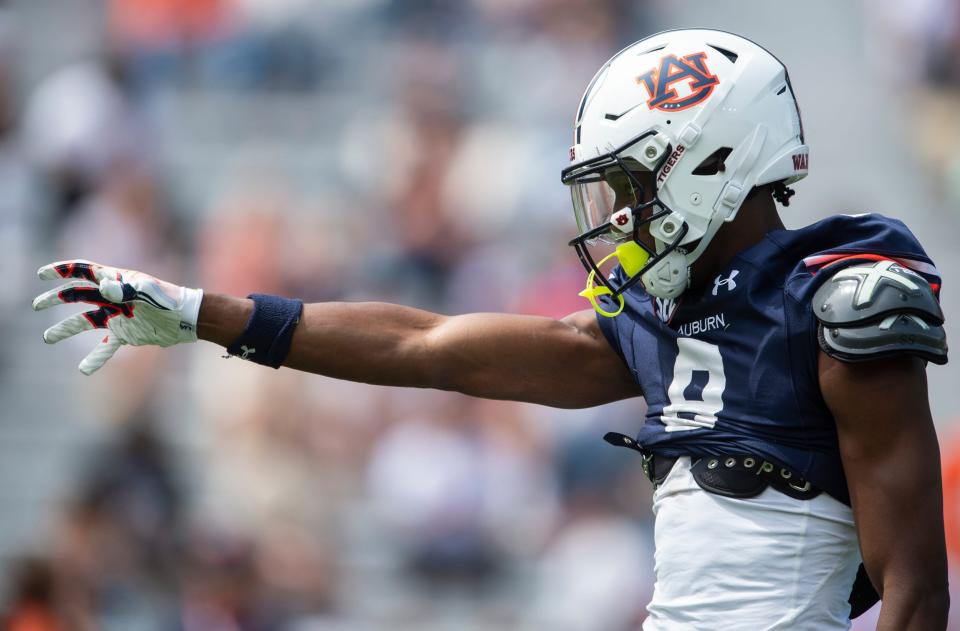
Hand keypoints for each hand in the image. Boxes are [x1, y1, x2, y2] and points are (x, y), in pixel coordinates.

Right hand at [32, 260, 202, 374]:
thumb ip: (124, 289)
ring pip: (85, 321)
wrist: (187, 319)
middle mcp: (112, 297)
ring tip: (48, 337)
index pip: (83, 271)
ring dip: (66, 328)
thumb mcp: (147, 291)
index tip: (42, 275)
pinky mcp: (126, 334)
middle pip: (77, 295)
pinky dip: (95, 358)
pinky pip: (106, 347)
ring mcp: (117, 316)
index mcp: (115, 280)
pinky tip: (83, 370)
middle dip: (56, 299)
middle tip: (37, 305)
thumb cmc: (169, 299)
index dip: (61, 271)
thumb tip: (104, 288)